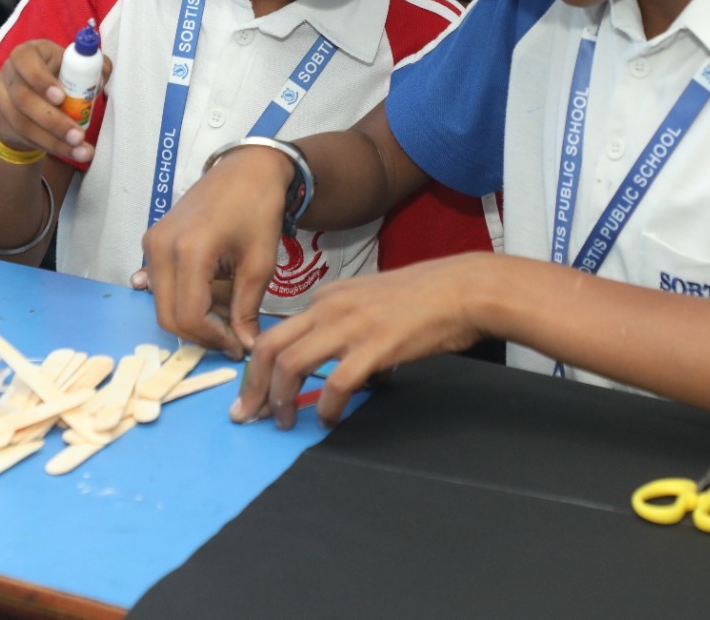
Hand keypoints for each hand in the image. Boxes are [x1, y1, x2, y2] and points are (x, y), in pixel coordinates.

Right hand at [0, 39, 109, 163]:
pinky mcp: (0, 120)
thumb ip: (93, 70)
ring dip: (54, 140)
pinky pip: (23, 137)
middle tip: (78, 136)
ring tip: (80, 150)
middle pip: (24, 98)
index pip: (26, 60)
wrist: (34, 103)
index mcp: (29, 53)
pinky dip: (49, 147)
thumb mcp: (76, 71)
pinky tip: (69, 152)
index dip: (41, 79)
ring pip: (23, 123)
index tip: (61, 97)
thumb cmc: (60, 80)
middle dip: (54, 121)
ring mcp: (1, 97)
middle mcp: (10, 71)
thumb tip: (103, 76)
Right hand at [141, 145, 294, 358]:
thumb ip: (247, 308)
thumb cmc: (259, 208)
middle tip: (232, 337)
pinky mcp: (152, 241)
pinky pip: (162, 284)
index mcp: (189, 250)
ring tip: (229, 305)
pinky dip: (186, 296)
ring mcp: (152, 243)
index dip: (213, 339)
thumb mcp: (260, 262)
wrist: (246, 168)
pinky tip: (215, 288)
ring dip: (195, 315)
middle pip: (168, 315)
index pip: (188, 316)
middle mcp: (160, 248)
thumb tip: (246, 346)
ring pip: (163, 302)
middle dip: (201, 333)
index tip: (238, 347)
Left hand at [232, 255, 488, 428]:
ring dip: (280, 399)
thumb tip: (342, 370)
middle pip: (268, 348)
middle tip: (246, 415)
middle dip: (252, 387)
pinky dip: (326, 406)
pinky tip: (328, 419)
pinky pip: (336, 382)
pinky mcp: (376, 345)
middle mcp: (329, 307)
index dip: (257, 368)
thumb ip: (347, 326)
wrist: (462, 289)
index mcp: (326, 297)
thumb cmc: (425, 297)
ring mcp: (351, 325)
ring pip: (291, 364)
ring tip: (283, 422)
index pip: (275, 333)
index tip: (254, 392)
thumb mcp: (370, 301)